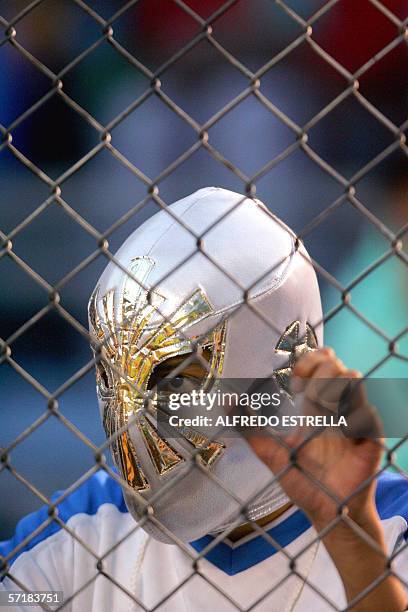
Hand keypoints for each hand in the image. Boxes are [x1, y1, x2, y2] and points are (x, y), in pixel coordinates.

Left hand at [247, 347, 381, 526]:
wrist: (327, 513)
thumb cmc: (303, 482)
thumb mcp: (271, 453)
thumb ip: (249, 428)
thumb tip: (225, 401)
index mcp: (315, 405)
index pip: (321, 361)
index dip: (308, 360)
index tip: (294, 381)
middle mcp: (336, 406)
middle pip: (336, 363)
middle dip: (318, 370)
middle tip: (306, 393)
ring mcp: (355, 419)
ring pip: (354, 378)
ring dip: (334, 388)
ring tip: (322, 408)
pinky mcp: (371, 436)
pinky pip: (369, 412)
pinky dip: (354, 416)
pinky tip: (344, 432)